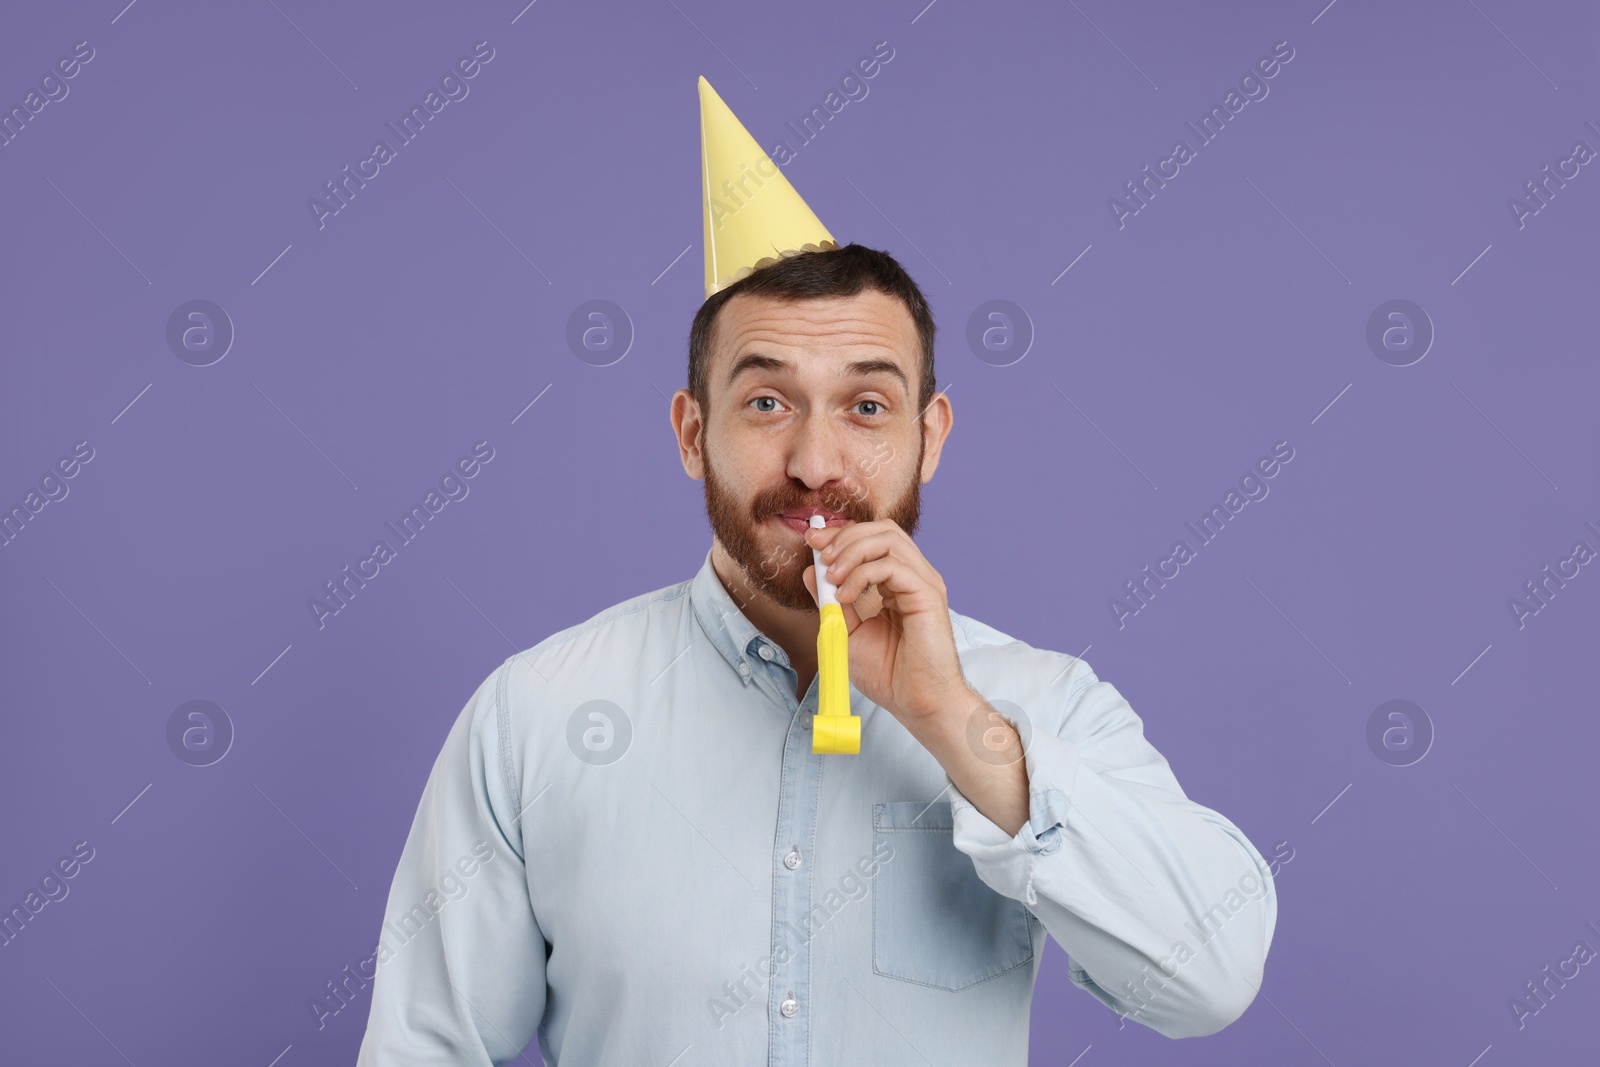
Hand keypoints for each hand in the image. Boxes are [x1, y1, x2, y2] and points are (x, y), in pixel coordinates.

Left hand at [803, 521, 968, 727]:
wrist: (915, 703)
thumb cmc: (887, 673)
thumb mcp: (845, 631)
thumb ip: (830, 601)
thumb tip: (811, 571)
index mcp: (896, 582)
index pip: (871, 540)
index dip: (840, 535)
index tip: (811, 541)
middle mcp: (913, 576)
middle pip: (882, 530)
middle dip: (845, 535)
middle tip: (819, 552)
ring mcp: (923, 582)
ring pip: (888, 539)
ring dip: (852, 552)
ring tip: (832, 577)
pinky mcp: (927, 594)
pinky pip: (892, 566)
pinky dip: (862, 574)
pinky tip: (846, 596)